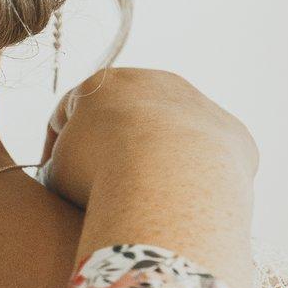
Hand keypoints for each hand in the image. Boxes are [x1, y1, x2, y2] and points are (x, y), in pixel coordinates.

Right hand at [41, 68, 258, 287]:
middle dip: (113, 151)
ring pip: (172, 137)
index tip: (56, 176)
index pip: (72, 110)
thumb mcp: (60, 170)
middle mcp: (156, 82)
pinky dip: (194, 179)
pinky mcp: (231, 133)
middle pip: (127, 118)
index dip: (57, 146)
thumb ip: (62, 164)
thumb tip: (72, 174)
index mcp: (105, 83)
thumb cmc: (101, 173)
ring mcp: (199, 104)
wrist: (169, 178)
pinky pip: (207, 159)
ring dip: (156, 165)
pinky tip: (182, 205)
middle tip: (101, 189)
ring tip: (145, 203)